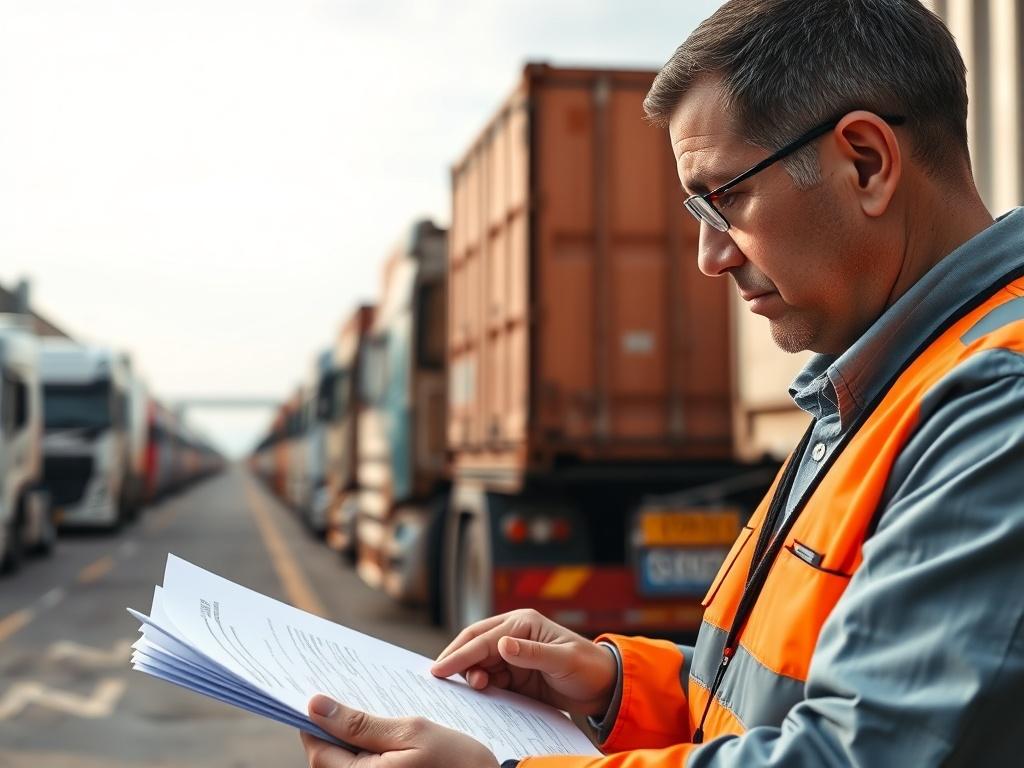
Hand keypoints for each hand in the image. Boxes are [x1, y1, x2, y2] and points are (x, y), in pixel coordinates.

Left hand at [300, 694, 498, 767]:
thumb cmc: (456, 761)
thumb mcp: (410, 731)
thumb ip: (359, 723)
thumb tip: (316, 706)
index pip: (317, 750)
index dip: (314, 722)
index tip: (318, 697)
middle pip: (327, 761)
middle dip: (333, 731)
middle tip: (346, 701)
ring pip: (345, 767)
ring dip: (350, 743)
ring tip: (370, 718)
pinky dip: (366, 755)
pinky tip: (382, 738)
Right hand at [430, 609, 616, 717]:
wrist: (604, 687)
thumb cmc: (587, 667)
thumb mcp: (563, 659)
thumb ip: (532, 653)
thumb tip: (502, 644)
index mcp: (523, 622)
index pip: (483, 638)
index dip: (460, 654)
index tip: (439, 669)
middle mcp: (514, 634)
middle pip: (474, 645)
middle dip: (456, 660)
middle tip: (438, 677)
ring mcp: (513, 654)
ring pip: (479, 662)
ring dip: (472, 675)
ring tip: (478, 689)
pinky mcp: (515, 674)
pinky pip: (491, 678)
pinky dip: (482, 685)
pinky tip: (482, 693)